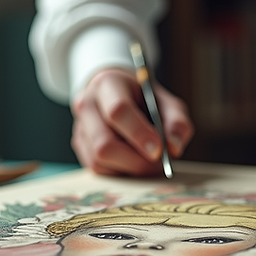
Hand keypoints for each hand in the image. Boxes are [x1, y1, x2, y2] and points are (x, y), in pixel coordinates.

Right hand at [70, 67, 193, 175]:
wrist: (118, 94)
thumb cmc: (144, 98)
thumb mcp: (166, 102)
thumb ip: (176, 122)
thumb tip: (174, 148)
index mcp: (108, 84)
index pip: (118, 111)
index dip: (139, 134)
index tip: (159, 150)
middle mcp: (87, 104)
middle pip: (104, 144)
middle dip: (135, 160)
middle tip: (158, 162)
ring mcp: (79, 127)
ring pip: (99, 160)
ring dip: (129, 168)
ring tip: (147, 161)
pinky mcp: (80, 146)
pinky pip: (97, 169)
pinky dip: (119, 170)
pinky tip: (132, 161)